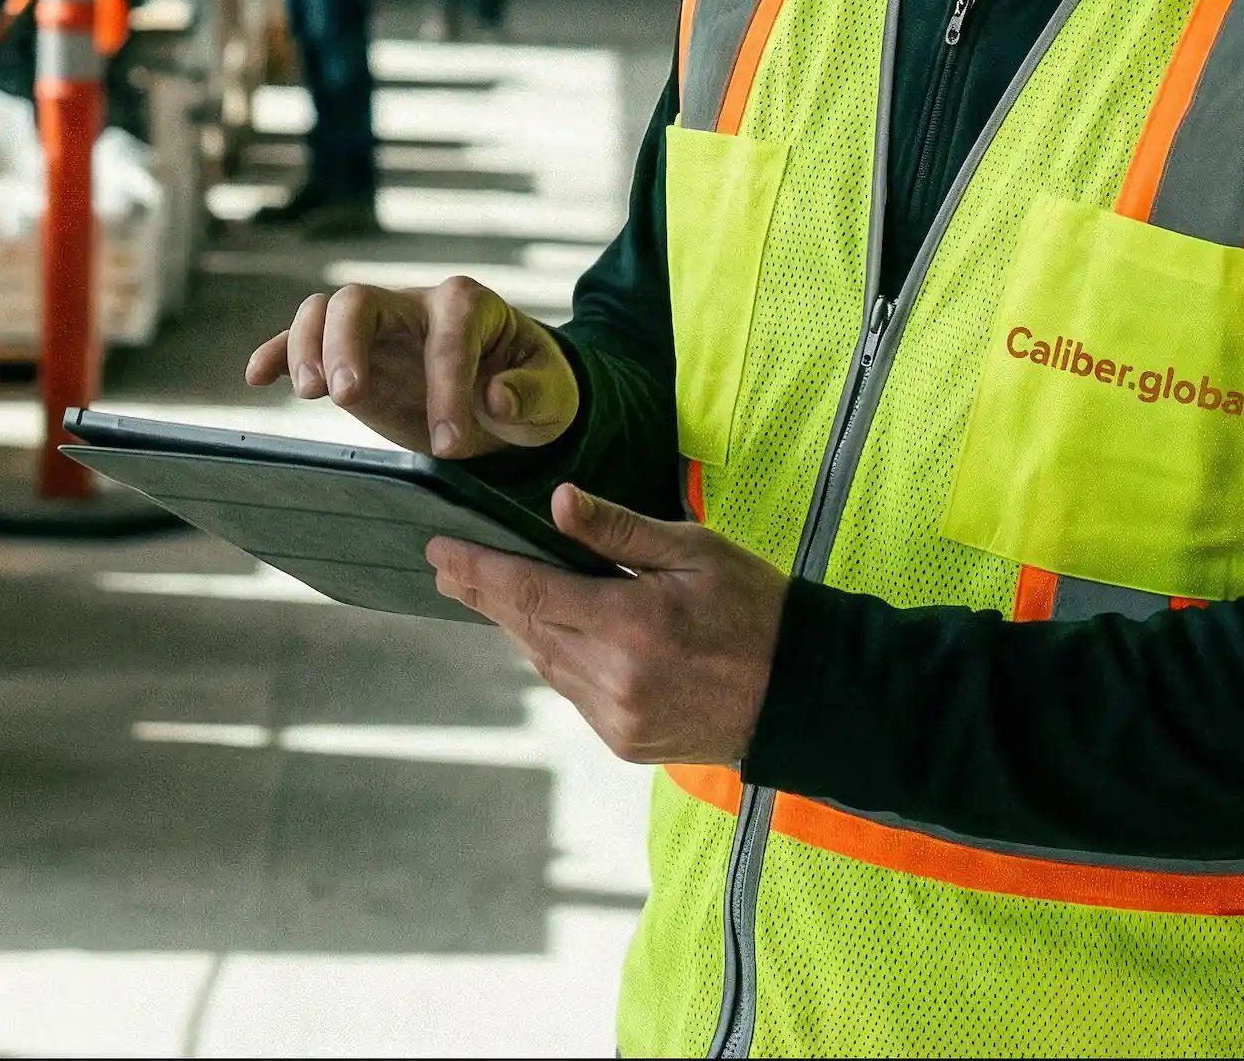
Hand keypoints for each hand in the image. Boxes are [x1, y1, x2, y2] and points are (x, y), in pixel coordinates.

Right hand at [247, 277, 577, 458]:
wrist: (508, 398)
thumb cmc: (532, 391)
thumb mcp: (554, 397)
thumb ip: (532, 394)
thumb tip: (496, 395)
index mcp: (469, 306)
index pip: (448, 339)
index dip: (447, 389)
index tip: (449, 446)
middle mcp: (414, 305)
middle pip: (362, 300)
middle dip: (349, 344)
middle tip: (345, 397)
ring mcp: (377, 327)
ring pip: (326, 311)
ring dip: (308, 346)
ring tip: (311, 395)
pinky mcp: (350, 355)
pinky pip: (303, 339)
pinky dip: (277, 352)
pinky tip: (256, 376)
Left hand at [429, 486, 785, 766]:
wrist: (803, 692)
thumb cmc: (755, 607)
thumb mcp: (695, 550)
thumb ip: (620, 531)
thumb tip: (559, 502)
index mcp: (632, 625)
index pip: (530, 593)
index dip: (478, 571)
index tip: (439, 551)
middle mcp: (616, 679)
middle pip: (526, 631)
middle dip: (485, 595)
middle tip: (448, 567)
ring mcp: (618, 718)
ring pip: (545, 664)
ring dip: (520, 627)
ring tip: (494, 592)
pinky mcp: (625, 742)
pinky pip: (572, 692)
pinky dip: (557, 659)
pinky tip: (556, 635)